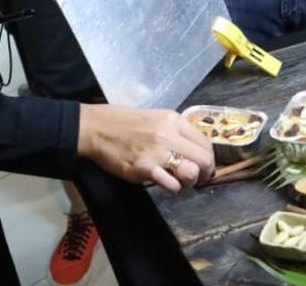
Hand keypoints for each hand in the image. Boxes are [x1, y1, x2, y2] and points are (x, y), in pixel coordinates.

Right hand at [77, 104, 214, 193]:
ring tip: (180, 182)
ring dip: (189, 182)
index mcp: (173, 120)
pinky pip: (171, 184)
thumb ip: (175, 131)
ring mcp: (157, 152)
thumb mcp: (156, 117)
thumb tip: (192, 148)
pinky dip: (173, 188)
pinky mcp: (145, 168)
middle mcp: (169, 135)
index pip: (205, 142)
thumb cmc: (123, 122)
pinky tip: (166, 184)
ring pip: (191, 173)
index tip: (204, 167)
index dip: (209, 159)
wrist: (96, 128)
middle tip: (196, 179)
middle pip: (204, 159)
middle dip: (205, 174)